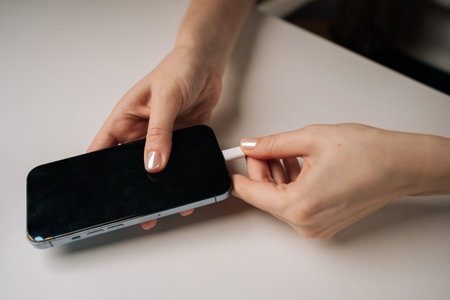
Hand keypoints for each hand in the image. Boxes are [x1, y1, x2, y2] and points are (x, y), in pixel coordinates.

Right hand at [88, 46, 221, 228]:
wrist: (206, 65)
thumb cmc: (178, 69)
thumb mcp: (165, 99)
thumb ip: (158, 132)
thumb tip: (153, 163)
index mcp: (125, 119)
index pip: (102, 149)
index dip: (96, 170)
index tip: (97, 192)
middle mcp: (140, 131)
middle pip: (129, 165)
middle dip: (130, 186)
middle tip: (135, 207)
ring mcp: (162, 138)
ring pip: (155, 168)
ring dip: (158, 185)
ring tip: (162, 204)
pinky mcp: (182, 141)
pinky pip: (179, 164)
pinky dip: (181, 177)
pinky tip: (185, 188)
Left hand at [232, 124, 446, 238]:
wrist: (400, 165)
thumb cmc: (367, 154)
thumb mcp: (310, 139)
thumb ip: (272, 144)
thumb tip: (251, 145)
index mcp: (298, 205)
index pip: (250, 192)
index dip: (238, 173)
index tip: (232, 161)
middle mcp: (305, 223)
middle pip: (265, 195)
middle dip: (261, 169)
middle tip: (264, 146)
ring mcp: (315, 226)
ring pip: (280, 199)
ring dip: (277, 175)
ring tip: (287, 151)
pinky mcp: (324, 223)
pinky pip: (296, 204)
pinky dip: (292, 184)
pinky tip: (298, 164)